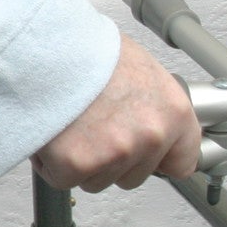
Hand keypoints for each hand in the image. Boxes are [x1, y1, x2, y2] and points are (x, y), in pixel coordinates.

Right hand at [32, 35, 202, 191]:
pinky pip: (63, 179)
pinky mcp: (78, 164)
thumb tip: (147, 123)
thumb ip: (151, 106)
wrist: (45, 45)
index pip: (182, 163)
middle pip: (133, 176)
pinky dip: (50, 163)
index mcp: (173, 112)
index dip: (156, 159)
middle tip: (91, 128)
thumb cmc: (87, 49)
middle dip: (111, 159)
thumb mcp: (139, 69)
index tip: (142, 154)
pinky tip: (51, 134)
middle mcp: (150, 136)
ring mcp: (116, 153)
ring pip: (97, 180)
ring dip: (80, 161)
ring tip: (69, 126)